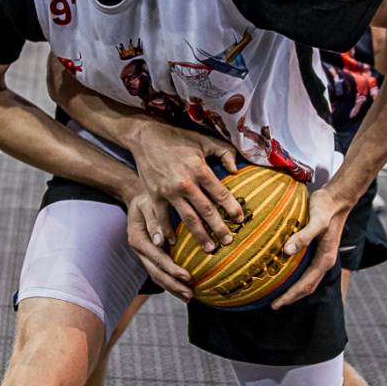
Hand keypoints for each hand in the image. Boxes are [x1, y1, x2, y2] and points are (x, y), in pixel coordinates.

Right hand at [124, 191, 193, 300]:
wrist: (137, 197)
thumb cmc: (146, 198)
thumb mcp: (148, 204)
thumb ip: (153, 222)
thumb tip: (160, 241)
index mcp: (138, 239)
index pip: (157, 258)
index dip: (172, 269)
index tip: (188, 276)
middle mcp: (139, 250)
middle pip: (156, 273)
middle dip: (173, 285)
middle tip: (190, 294)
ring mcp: (144, 254)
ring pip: (156, 276)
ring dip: (172, 287)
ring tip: (189, 296)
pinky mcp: (150, 255)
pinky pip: (159, 271)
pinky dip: (171, 281)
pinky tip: (184, 287)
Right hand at [127, 119, 242, 252]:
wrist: (145, 137)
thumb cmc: (178, 138)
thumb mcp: (204, 140)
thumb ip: (224, 152)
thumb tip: (236, 170)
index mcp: (200, 169)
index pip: (220, 193)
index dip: (232, 208)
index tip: (241, 220)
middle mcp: (185, 183)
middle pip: (206, 210)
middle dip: (219, 227)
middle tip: (228, 241)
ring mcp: (168, 191)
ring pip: (188, 218)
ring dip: (199, 235)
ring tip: (209, 249)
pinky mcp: (154, 195)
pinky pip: (162, 217)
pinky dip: (167, 231)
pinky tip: (174, 243)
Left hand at [270, 188, 348, 308]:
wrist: (337, 197)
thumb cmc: (327, 208)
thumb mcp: (316, 221)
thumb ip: (303, 236)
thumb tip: (286, 252)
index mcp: (325, 259)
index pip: (306, 285)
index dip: (290, 295)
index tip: (275, 303)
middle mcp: (324, 261)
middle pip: (307, 286)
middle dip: (290, 297)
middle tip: (272, 304)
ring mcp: (321, 256)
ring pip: (306, 279)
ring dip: (292, 288)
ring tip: (275, 293)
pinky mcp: (317, 249)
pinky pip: (304, 268)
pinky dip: (294, 276)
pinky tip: (282, 272)